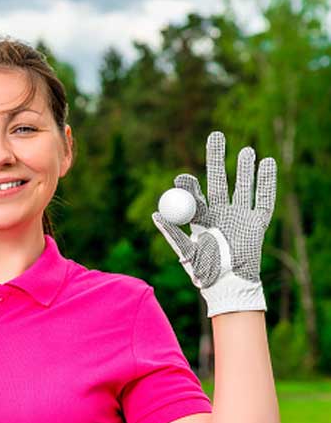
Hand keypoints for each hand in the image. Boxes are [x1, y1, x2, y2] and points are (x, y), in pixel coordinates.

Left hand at [152, 131, 276, 316]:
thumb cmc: (204, 272)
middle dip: (217, 158)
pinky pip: (263, 197)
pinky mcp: (256, 222)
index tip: (183, 177)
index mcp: (198, 218)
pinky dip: (266, 180)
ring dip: (243, 167)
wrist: (229, 286)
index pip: (193, 193)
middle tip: (215, 135)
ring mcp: (238, 215)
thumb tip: (156, 215)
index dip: (189, 184)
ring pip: (242, 184)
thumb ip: (173, 234)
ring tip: (244, 150)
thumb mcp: (187, 253)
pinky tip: (267, 163)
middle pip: (217, 179)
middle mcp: (218, 212)